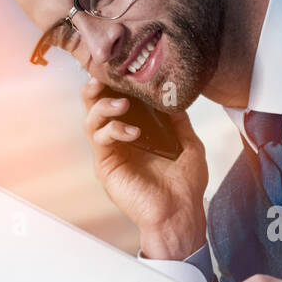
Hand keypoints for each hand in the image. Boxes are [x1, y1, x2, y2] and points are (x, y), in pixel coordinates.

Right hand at [81, 77, 207, 258]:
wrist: (180, 213)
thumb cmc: (185, 185)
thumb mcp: (189, 144)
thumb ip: (179, 121)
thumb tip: (173, 96)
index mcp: (138, 132)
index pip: (120, 101)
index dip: (116, 84)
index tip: (122, 68)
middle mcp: (121, 139)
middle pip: (97, 105)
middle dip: (97, 88)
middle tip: (103, 76)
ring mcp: (112, 152)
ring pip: (92, 119)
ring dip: (103, 106)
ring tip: (122, 103)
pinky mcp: (106, 165)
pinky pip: (100, 139)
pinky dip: (113, 129)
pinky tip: (132, 132)